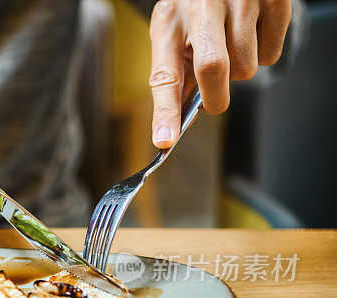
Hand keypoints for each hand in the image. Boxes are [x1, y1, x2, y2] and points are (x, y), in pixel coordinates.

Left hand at [148, 0, 291, 147]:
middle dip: (214, 96)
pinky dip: (262, 54)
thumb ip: (176, 77)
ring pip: (246, 68)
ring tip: (230, 46)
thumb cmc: (193, 13)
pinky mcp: (273, 0)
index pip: (165, 74)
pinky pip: (271, 55)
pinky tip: (251, 33)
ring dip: (239, 70)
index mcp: (169, 20)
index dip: (166, 111)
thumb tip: (179, 124)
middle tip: (213, 99)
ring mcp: (241, 0)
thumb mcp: (173, 36)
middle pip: (213, 69)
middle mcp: (203, 6)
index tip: (165, 141)